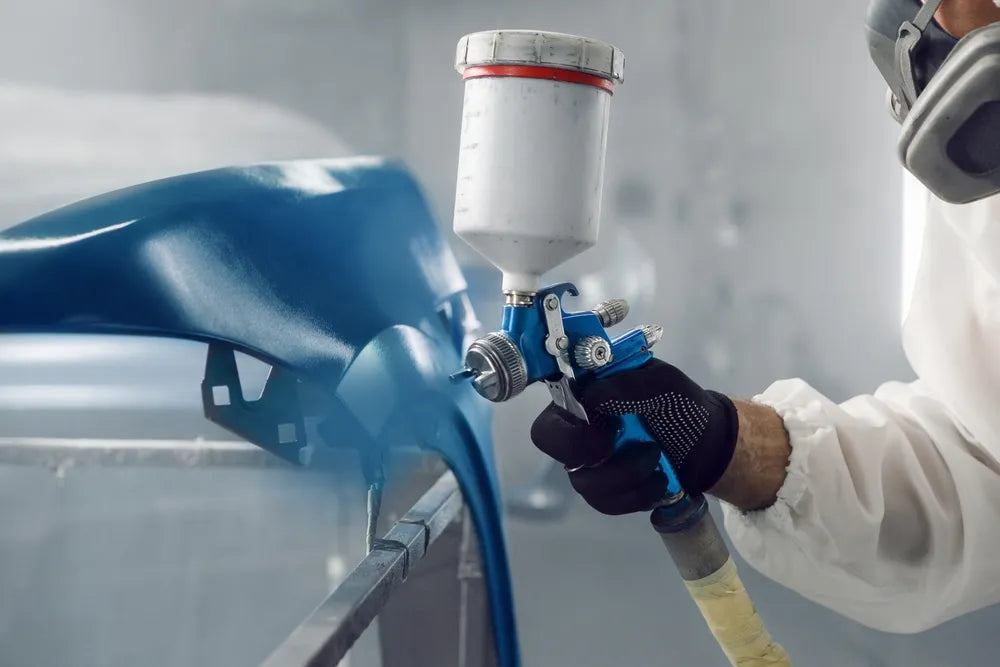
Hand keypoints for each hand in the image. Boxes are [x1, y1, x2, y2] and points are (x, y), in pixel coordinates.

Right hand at [529, 358, 738, 514]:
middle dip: (587, 455)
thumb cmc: (681, 404)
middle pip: (553, 453)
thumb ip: (629, 383)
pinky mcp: (608, 492)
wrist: (707, 443)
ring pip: (585, 483)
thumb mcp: (664, 382)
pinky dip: (638, 494)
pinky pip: (607, 503)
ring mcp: (590, 466)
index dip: (567, 433)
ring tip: (656, 458)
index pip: (548, 422)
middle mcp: (578, 434)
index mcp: (583, 402)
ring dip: (627, 474)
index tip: (606, 430)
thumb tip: (592, 397)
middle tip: (617, 447)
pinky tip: (658, 480)